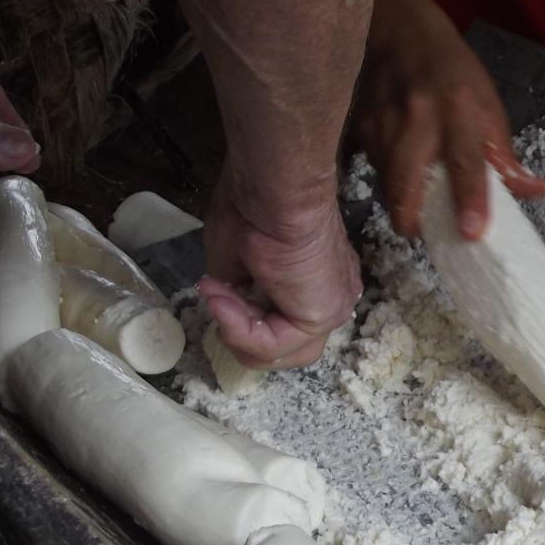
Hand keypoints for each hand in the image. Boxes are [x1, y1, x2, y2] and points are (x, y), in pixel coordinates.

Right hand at [199, 170, 361, 370]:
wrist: (274, 190)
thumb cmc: (255, 208)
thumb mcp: (232, 255)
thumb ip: (234, 287)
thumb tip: (221, 299)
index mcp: (314, 280)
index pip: (282, 323)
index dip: (241, 316)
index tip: (214, 288)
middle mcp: (329, 296)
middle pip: (286, 348)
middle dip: (240, 333)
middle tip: (216, 301)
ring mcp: (330, 308)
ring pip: (280, 354)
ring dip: (236, 333)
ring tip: (218, 299)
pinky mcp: (321, 317)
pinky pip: (273, 346)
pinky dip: (238, 330)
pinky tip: (222, 303)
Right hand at [354, 7, 544, 239]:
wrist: (400, 32)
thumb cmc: (454, 74)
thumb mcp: (488, 106)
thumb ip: (506, 156)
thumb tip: (535, 192)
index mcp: (459, 110)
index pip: (466, 162)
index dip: (470, 199)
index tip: (472, 233)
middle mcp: (418, 119)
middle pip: (407, 182)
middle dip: (411, 217)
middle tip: (421, 232)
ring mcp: (384, 124)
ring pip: (387, 183)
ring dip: (400, 202)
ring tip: (415, 207)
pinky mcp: (361, 129)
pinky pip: (375, 169)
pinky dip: (388, 182)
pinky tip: (401, 175)